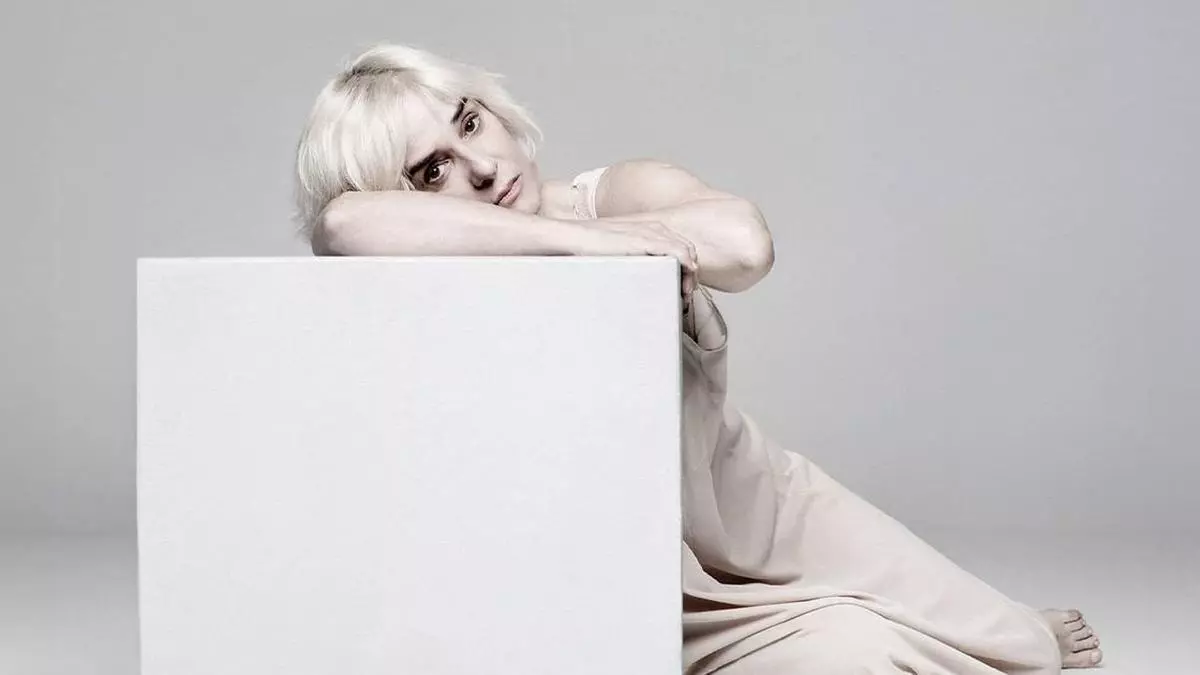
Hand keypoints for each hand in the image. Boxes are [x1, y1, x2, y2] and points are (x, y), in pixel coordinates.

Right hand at [568, 218, 698, 298]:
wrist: (575, 238)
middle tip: (685, 295)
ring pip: (687, 251)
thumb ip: (636, 261)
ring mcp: (652, 232)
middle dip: (691, 273)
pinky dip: (685, 266)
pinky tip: (683, 281)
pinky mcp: (647, 240)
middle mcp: (655, 228)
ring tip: (684, 294)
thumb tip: (640, 281)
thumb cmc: (592, 249)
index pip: (680, 247)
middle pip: (687, 250)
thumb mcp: (621, 254)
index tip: (682, 288)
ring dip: (690, 274)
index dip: (686, 268)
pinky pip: (677, 252)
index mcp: (650, 229)